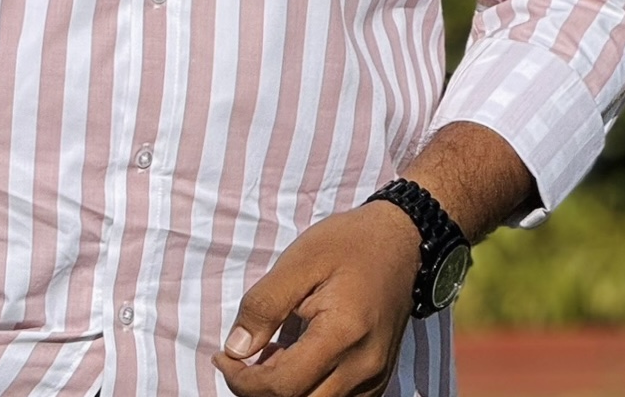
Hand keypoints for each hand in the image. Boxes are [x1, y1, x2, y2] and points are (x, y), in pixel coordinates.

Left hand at [214, 201, 420, 396]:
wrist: (401, 242)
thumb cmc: (348, 244)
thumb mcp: (299, 260)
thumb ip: (264, 305)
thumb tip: (235, 349)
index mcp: (342, 336)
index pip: (283, 386)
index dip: (243, 381)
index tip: (223, 356)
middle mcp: (363, 368)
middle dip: (259, 391)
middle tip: (239, 359)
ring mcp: (373, 378)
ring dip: (284, 391)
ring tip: (267, 354)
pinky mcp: (376, 379)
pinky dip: (307, 390)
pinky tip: (292, 360)